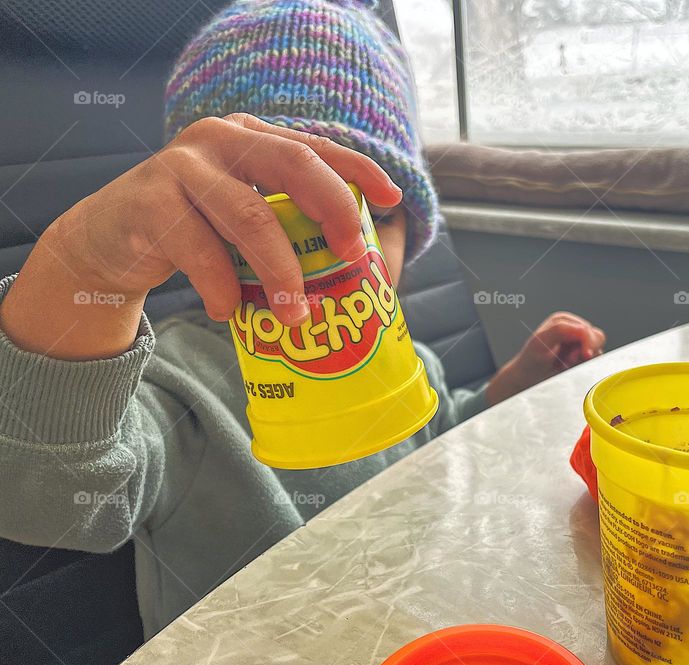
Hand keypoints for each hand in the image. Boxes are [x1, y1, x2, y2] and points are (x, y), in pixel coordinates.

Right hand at [0, 113, 401, 358]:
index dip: (358, 170)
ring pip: (251, 217)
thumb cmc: (195, 232)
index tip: (393, 199)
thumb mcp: (245, 218)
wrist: (108, 241)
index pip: (316, 146)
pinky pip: (201, 251)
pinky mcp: (150, 201)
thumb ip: (289, 224)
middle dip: (334, 209)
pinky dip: (223, 289)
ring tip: (295, 315)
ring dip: (281, 272)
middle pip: (293, 163)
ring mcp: (183, 166)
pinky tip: (228, 311)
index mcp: (252, 138)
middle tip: (352, 254)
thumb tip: (362, 263)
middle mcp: (221, 139)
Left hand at [486, 312, 605, 404]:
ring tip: (565, 364)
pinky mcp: (582, 355)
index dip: (584, 345)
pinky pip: (595, 359)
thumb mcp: (541, 341)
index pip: (587, 330)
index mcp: (563, 320)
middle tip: (566, 362)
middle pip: (597, 337)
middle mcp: (573, 328)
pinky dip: (584, 365)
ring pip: (598, 349)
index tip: (572, 359)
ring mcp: (578, 342)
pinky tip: (569, 367)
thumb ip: (560, 329)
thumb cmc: (531, 360)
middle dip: (584, 352)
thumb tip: (583, 330)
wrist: (527, 379)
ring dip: (583, 360)